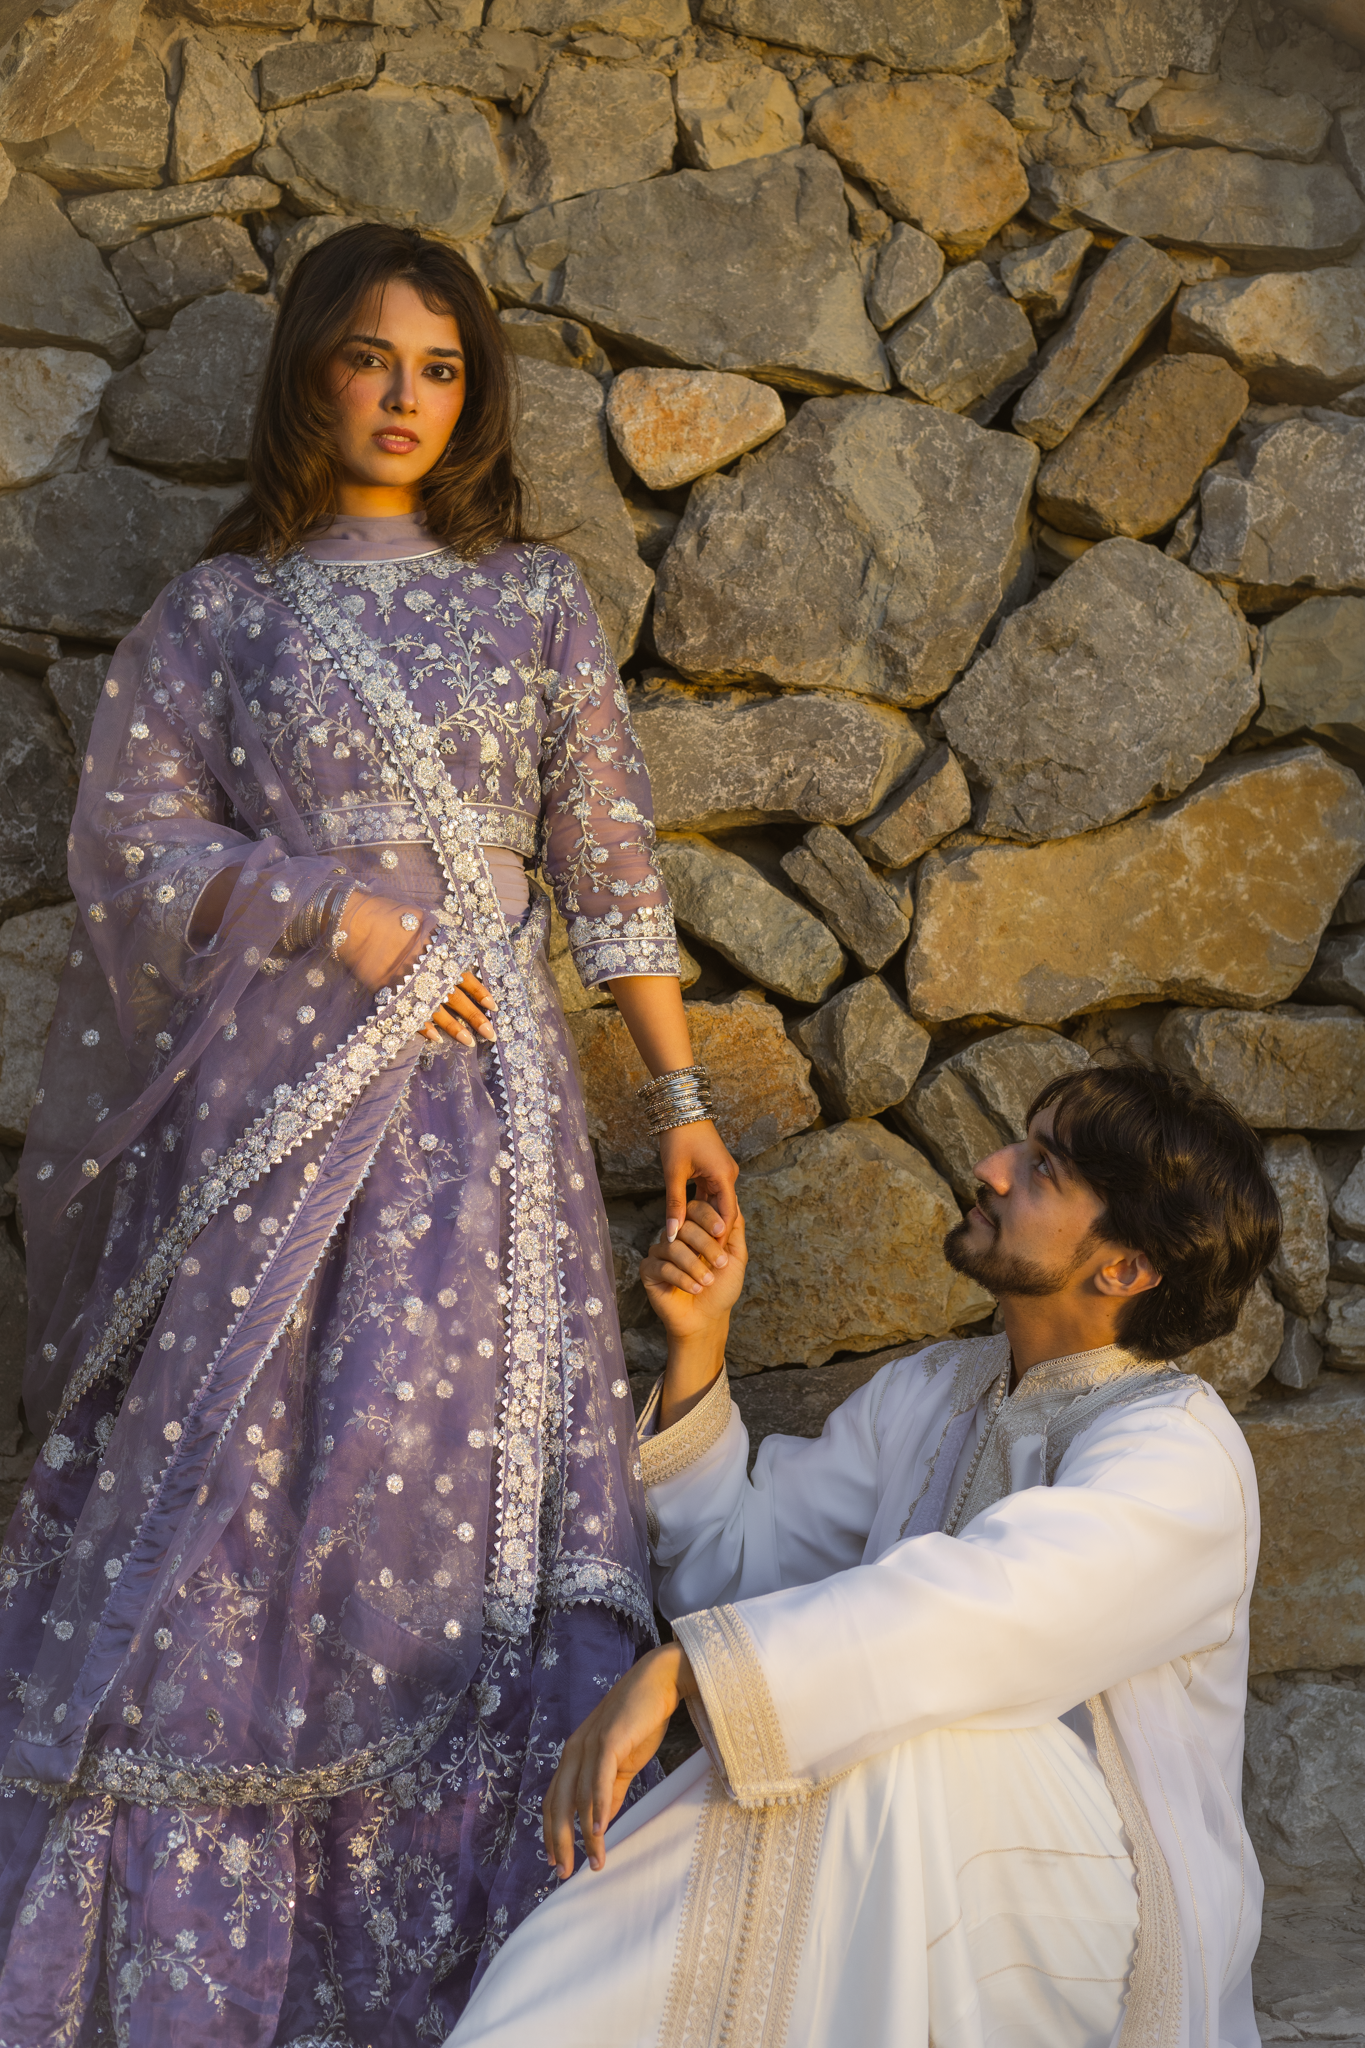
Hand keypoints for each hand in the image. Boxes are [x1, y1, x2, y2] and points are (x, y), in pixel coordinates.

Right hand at [336, 894, 495, 1044]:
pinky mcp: (390, 994)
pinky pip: (411, 1015)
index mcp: (438, 952)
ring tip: (469, 1042)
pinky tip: (436, 1039)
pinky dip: (424, 1028)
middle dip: (476, 1018)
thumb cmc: (390, 914)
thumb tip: (454, 950)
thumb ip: (440, 938)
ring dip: (454, 1028)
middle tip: (491, 1034)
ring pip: (438, 1011)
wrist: (355, 921)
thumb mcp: (423, 920)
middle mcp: (427, 971)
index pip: (467, 977)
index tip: (494, 1007)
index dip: (481, 993)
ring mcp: (409, 985)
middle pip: (457, 999)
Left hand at [543, 1643, 694, 1876]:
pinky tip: (599, 1828)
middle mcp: (574, 1750)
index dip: (551, 1833)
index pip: (553, 1801)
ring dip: (585, 1833)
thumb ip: (609, 1792)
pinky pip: (599, 1778)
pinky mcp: (609, 1739)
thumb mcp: (621, 1764)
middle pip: (557, 1803)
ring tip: (594, 1861)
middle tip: (564, 1873)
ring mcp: (589, 1743)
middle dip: (559, 1841)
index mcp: (574, 1756)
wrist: (660, 1682)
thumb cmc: (640, 1721)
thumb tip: (599, 1824)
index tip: (556, 1862)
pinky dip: (597, 1805)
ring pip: (579, 1797)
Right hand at [642, 1200, 746, 1328]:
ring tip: (707, 1281)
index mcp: (695, 1230)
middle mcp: (675, 1237)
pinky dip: (682, 1278)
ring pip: (673, 1247)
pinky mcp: (648, 1270)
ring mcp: (660, 1252)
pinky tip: (695, 1288)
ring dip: (695, 1265)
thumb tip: (735, 1200)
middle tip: (720, 1264)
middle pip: (685, 1227)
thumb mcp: (735, 1256)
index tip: (722, 1234)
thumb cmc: (721, 1288)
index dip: (708, 1218)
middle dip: (706, 1245)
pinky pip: (662, 1266)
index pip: (695, 1208)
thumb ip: (735, 1229)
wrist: (707, 1319)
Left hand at [659, 1118, 738, 1245]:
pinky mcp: (714, 1170)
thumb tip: (672, 1234)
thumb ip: (675, 1205)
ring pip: (718, 1204)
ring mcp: (723, 1172)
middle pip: (725, 1211)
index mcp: (725, 1177)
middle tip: (705, 1258)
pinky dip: (704, 1209)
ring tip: (698, 1245)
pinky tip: (694, 1225)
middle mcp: (729, 1175)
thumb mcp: (674, 1174)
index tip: (711, 1257)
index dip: (719, 1237)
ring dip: (708, 1222)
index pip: (727, 1215)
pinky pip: (712, 1194)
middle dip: (715, 1234)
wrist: (681, 1108)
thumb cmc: (678, 1137)